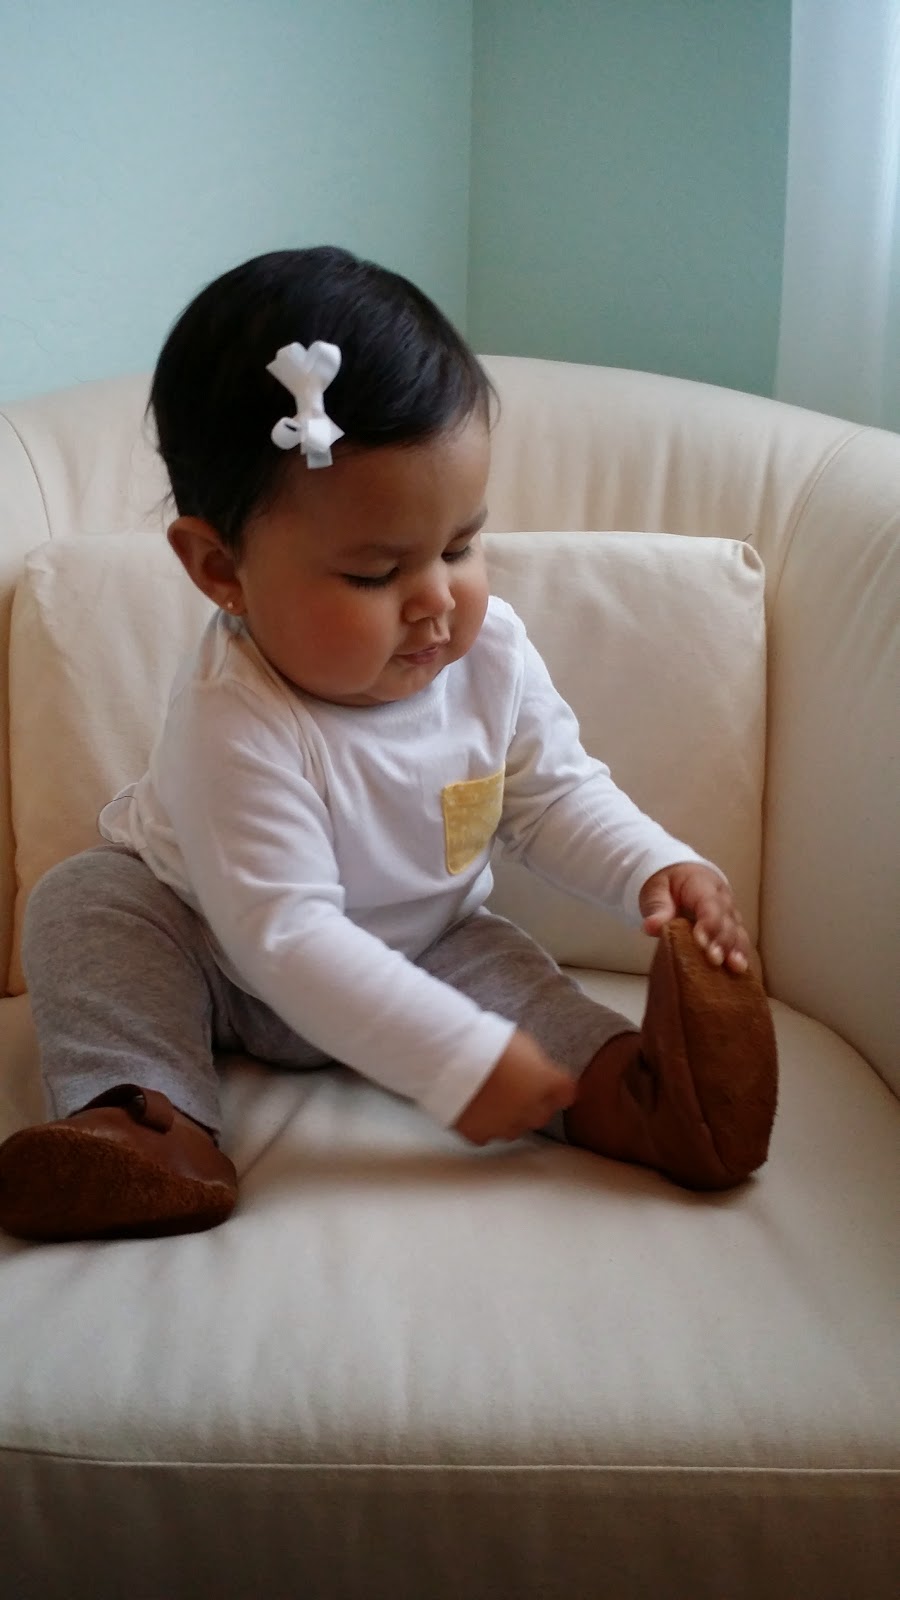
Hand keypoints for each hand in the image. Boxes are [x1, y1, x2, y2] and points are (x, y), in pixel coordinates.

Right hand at [453, 1030, 575, 1144]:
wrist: (451, 1055)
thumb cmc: (486, 1040)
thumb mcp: (523, 1042)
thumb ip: (537, 1063)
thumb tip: (539, 1072)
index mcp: (547, 1082)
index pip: (567, 1094)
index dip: (558, 1088)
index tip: (552, 1085)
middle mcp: (531, 1110)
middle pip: (543, 1115)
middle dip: (535, 1104)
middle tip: (517, 1089)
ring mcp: (505, 1126)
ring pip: (516, 1129)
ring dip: (510, 1117)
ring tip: (492, 1098)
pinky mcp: (480, 1134)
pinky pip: (487, 1135)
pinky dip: (483, 1125)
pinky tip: (475, 1109)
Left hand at [639, 862, 751, 973]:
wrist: (683, 878)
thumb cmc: (668, 886)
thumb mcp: (655, 890)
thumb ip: (657, 907)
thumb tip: (652, 926)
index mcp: (703, 885)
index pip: (709, 904)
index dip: (708, 923)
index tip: (700, 941)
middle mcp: (722, 900)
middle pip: (727, 920)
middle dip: (722, 941)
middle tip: (715, 960)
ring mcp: (730, 915)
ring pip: (738, 932)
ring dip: (737, 950)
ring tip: (736, 967)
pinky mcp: (732, 930)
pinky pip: (740, 942)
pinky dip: (741, 956)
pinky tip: (742, 971)